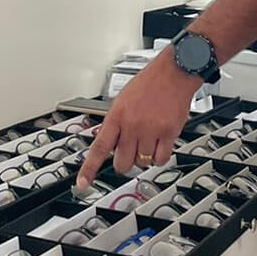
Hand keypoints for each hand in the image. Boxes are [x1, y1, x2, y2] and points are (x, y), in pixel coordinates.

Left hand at [75, 53, 197, 187]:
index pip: (99, 148)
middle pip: (122, 163)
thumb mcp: (122, 99)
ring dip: (144, 157)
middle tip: (130, 152)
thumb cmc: (149, 83)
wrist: (173, 72)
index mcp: (117, 116)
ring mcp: (150, 130)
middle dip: (125, 161)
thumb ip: (115, 122)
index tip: (83, 183)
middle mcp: (132, 125)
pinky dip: (159, 157)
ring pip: (142, 162)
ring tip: (148, 140)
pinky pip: (160, 159)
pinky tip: (159, 145)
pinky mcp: (168, 133)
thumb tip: (108, 143)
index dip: (89, 168)